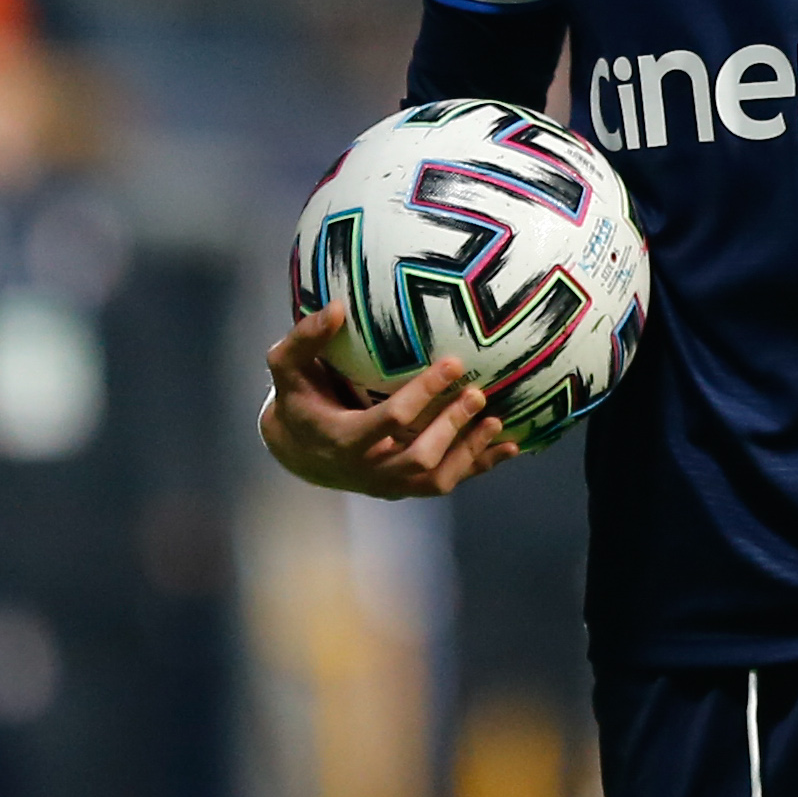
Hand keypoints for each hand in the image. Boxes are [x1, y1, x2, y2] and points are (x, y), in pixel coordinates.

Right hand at [260, 302, 519, 499]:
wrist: (300, 452)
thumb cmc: (298, 399)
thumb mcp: (287, 368)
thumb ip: (305, 340)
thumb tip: (333, 307)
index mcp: (342, 440)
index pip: (390, 422)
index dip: (423, 395)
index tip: (452, 363)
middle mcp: (368, 469)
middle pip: (418, 458)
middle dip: (452, 427)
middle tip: (478, 393)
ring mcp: (388, 484)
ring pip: (435, 480)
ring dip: (470, 452)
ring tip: (496, 421)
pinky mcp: (405, 489)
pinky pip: (445, 483)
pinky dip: (480, 466)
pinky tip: (510, 445)